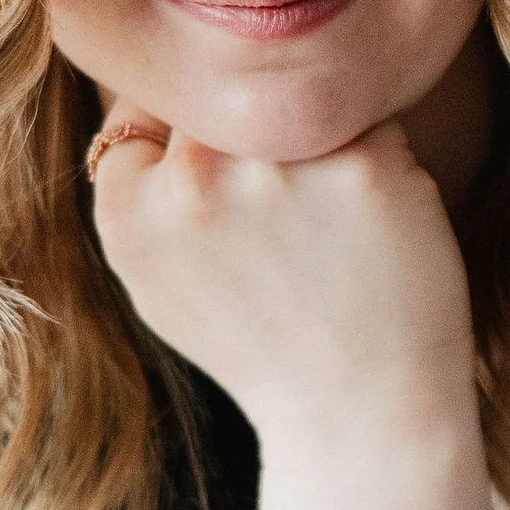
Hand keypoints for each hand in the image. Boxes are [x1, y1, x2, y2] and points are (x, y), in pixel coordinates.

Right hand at [90, 109, 501, 509]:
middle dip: (255, 137)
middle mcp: (194, 178)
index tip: (229, 201)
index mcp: (130, 207)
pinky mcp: (364, 164)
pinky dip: (379, 161)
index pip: (147, 108)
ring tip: (330, 227)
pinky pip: (370, 117)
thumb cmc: (263, 345)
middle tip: (290, 221)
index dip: (192, 145)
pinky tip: (375, 227)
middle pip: (223, 96)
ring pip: (296, 98)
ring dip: (318, 141)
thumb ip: (135, 187)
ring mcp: (280, 166)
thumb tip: (142, 94)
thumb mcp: (155, 281)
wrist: (359, 415)